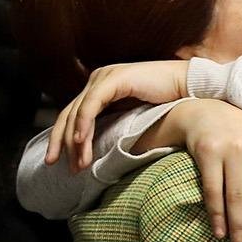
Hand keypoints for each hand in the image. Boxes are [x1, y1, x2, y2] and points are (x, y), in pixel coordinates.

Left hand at [45, 60, 191, 170]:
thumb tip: (98, 150)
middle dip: (59, 141)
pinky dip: (84, 124)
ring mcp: (104, 78)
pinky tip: (80, 141)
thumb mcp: (133, 117)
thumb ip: (114, 125)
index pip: (73, 115)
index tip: (58, 162)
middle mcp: (98, 80)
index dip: (62, 139)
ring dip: (74, 140)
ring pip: (77, 112)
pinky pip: (92, 105)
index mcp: (100, 88)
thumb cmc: (166, 103)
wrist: (188, 87)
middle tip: (53, 164)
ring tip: (77, 163)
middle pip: (68, 113)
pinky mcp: (114, 79)